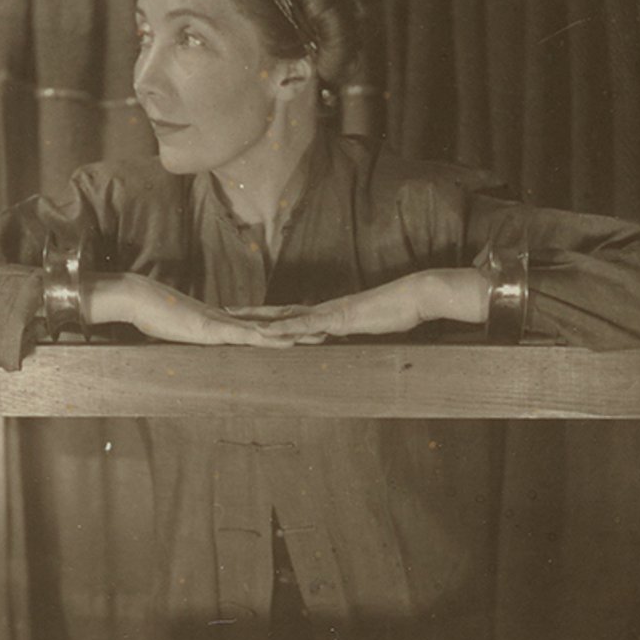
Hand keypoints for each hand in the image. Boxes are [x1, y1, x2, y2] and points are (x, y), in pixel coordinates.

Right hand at [86, 272, 322, 347]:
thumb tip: (190, 338)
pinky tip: (283, 340)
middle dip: (297, 328)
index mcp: (219, 320)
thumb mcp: (173, 328)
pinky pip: (245, 334)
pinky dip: (265, 337)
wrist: (136, 297)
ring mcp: (221, 323)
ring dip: (291, 333)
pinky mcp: (212, 329)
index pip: (257, 323)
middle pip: (269, 323)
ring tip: (316, 336)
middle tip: (325, 331)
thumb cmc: (149, 312)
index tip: (302, 328)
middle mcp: (226, 319)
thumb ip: (186, 333)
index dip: (281, 326)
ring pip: (264, 329)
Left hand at [226, 269, 488, 338]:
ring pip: (287, 316)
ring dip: (260, 319)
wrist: (414, 297)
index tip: (246, 316)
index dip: (268, 315)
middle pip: (280, 311)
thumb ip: (354, 334)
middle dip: (252, 312)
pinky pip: (306, 325)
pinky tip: (267, 332)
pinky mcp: (337, 319)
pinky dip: (285, 329)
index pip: (292, 314)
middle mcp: (323, 310)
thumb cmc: (397, 312)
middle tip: (224, 310)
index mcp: (329, 313)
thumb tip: (345, 342)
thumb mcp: (370, 328)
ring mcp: (328, 313)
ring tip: (234, 320)